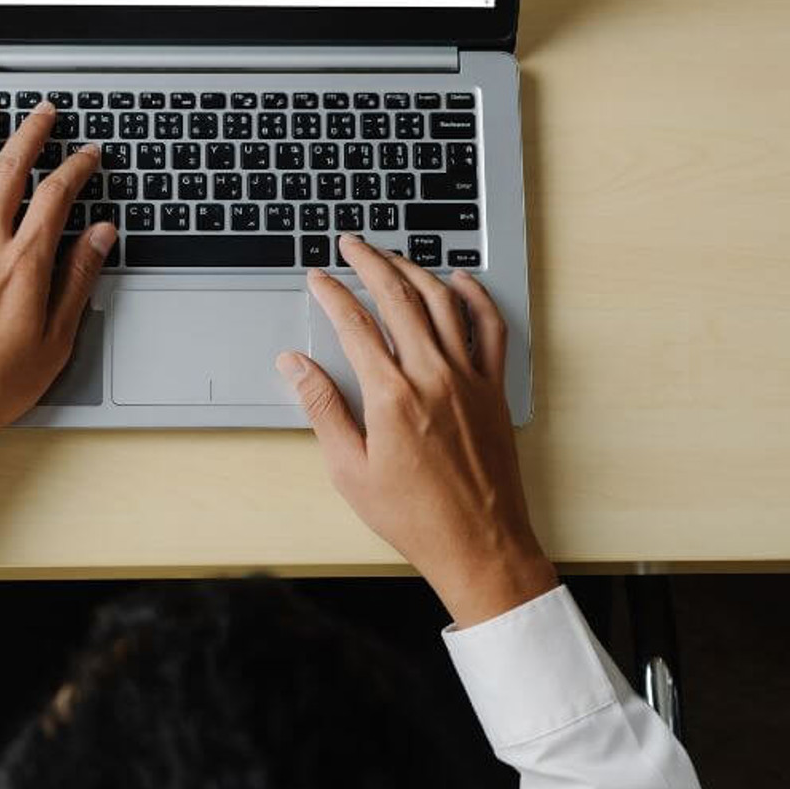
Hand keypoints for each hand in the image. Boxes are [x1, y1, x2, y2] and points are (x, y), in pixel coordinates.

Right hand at [276, 235, 555, 626]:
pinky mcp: (493, 389)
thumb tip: (295, 366)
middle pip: (398, 297)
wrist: (479, 544)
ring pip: (442, 302)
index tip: (318, 278)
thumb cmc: (414, 516)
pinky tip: (460, 281)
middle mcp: (433, 376)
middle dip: (371, 262)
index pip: (354, 324)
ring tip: (392, 255)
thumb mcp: (350, 470)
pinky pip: (490, 329)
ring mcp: (468, 379)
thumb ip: (322, 409)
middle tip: (351, 244)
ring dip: (415, 270)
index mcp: (391, 396)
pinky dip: (475, 297)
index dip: (331, 293)